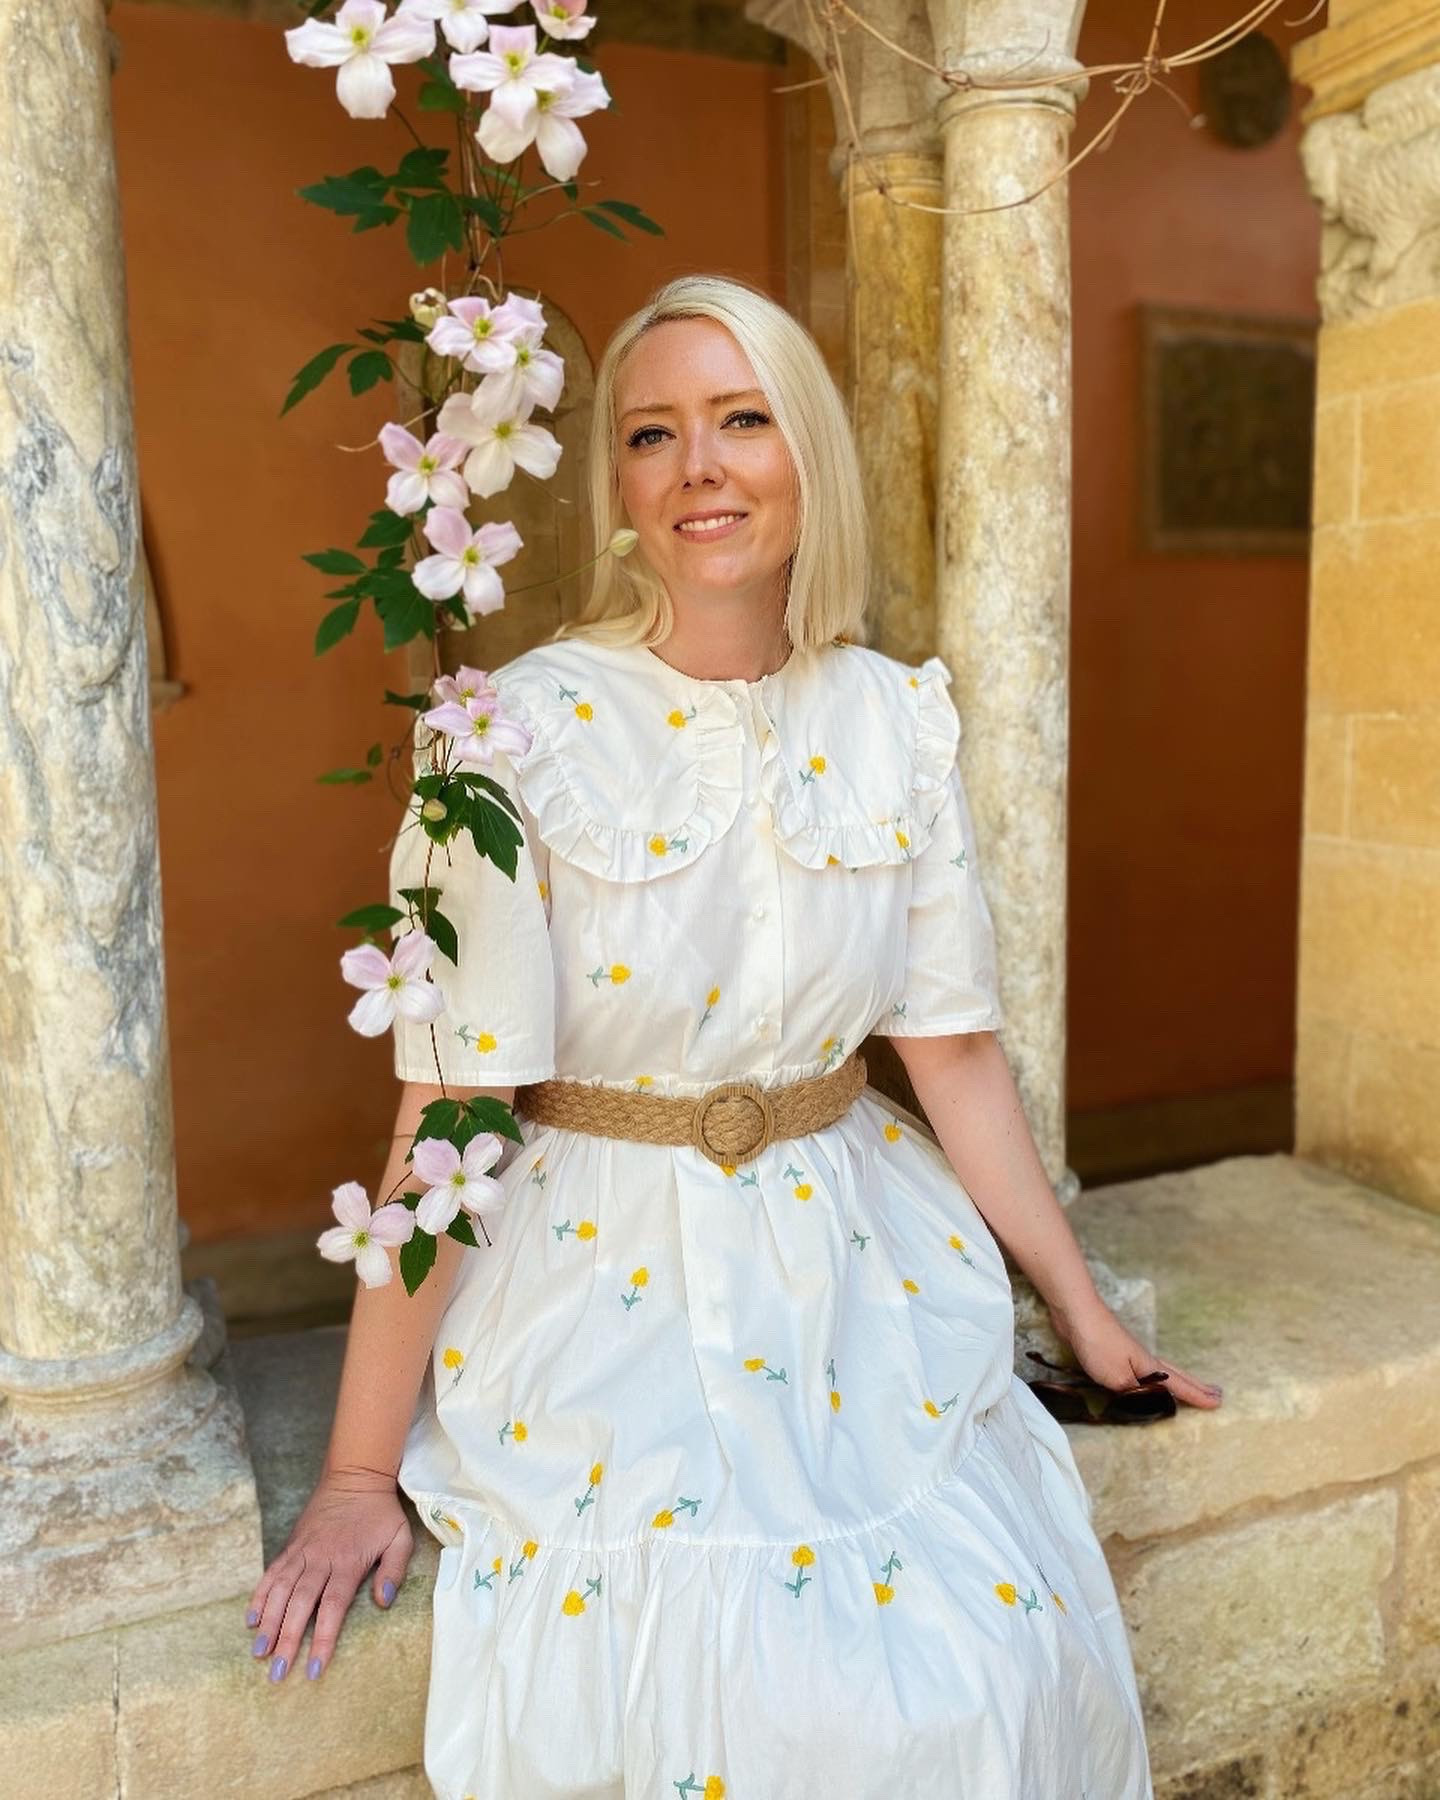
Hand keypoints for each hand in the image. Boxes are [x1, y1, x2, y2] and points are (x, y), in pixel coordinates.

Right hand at [244, 1465, 413, 1682]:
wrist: (355, 1475)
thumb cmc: (380, 1512)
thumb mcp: (400, 1537)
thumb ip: (394, 1570)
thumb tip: (383, 1602)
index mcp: (348, 1562)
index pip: (333, 1607)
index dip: (323, 1639)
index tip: (313, 1669)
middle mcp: (321, 1559)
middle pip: (300, 1604)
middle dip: (288, 1640)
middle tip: (277, 1673)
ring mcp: (302, 1552)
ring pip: (281, 1591)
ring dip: (269, 1622)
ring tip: (259, 1652)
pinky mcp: (291, 1545)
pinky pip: (272, 1573)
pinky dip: (260, 1595)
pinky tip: (251, 1619)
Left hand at [1046, 1298, 1223, 1410]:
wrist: (1077, 1313)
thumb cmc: (1099, 1344)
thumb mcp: (1118, 1378)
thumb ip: (1135, 1394)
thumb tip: (1151, 1404)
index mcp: (1150, 1367)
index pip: (1179, 1386)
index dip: (1197, 1396)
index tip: (1218, 1403)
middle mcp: (1145, 1360)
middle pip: (1177, 1375)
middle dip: (1196, 1386)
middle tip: (1216, 1394)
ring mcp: (1130, 1354)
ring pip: (1162, 1372)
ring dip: (1178, 1381)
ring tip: (1190, 1388)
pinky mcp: (1115, 1352)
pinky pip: (1144, 1371)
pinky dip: (1155, 1379)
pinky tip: (1147, 1380)